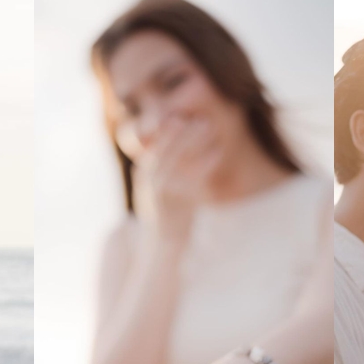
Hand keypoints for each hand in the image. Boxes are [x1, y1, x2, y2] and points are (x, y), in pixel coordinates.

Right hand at [133, 116, 222, 242]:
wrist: (163, 247)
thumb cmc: (166, 217)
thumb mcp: (158, 191)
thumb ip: (162, 172)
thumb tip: (174, 153)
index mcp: (143, 175)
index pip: (155, 145)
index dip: (168, 130)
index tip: (181, 117)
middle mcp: (149, 181)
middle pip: (165, 147)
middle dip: (182, 131)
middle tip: (199, 118)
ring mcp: (161, 190)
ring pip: (178, 157)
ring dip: (194, 139)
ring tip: (210, 126)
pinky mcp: (177, 201)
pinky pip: (194, 176)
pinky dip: (206, 161)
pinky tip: (219, 151)